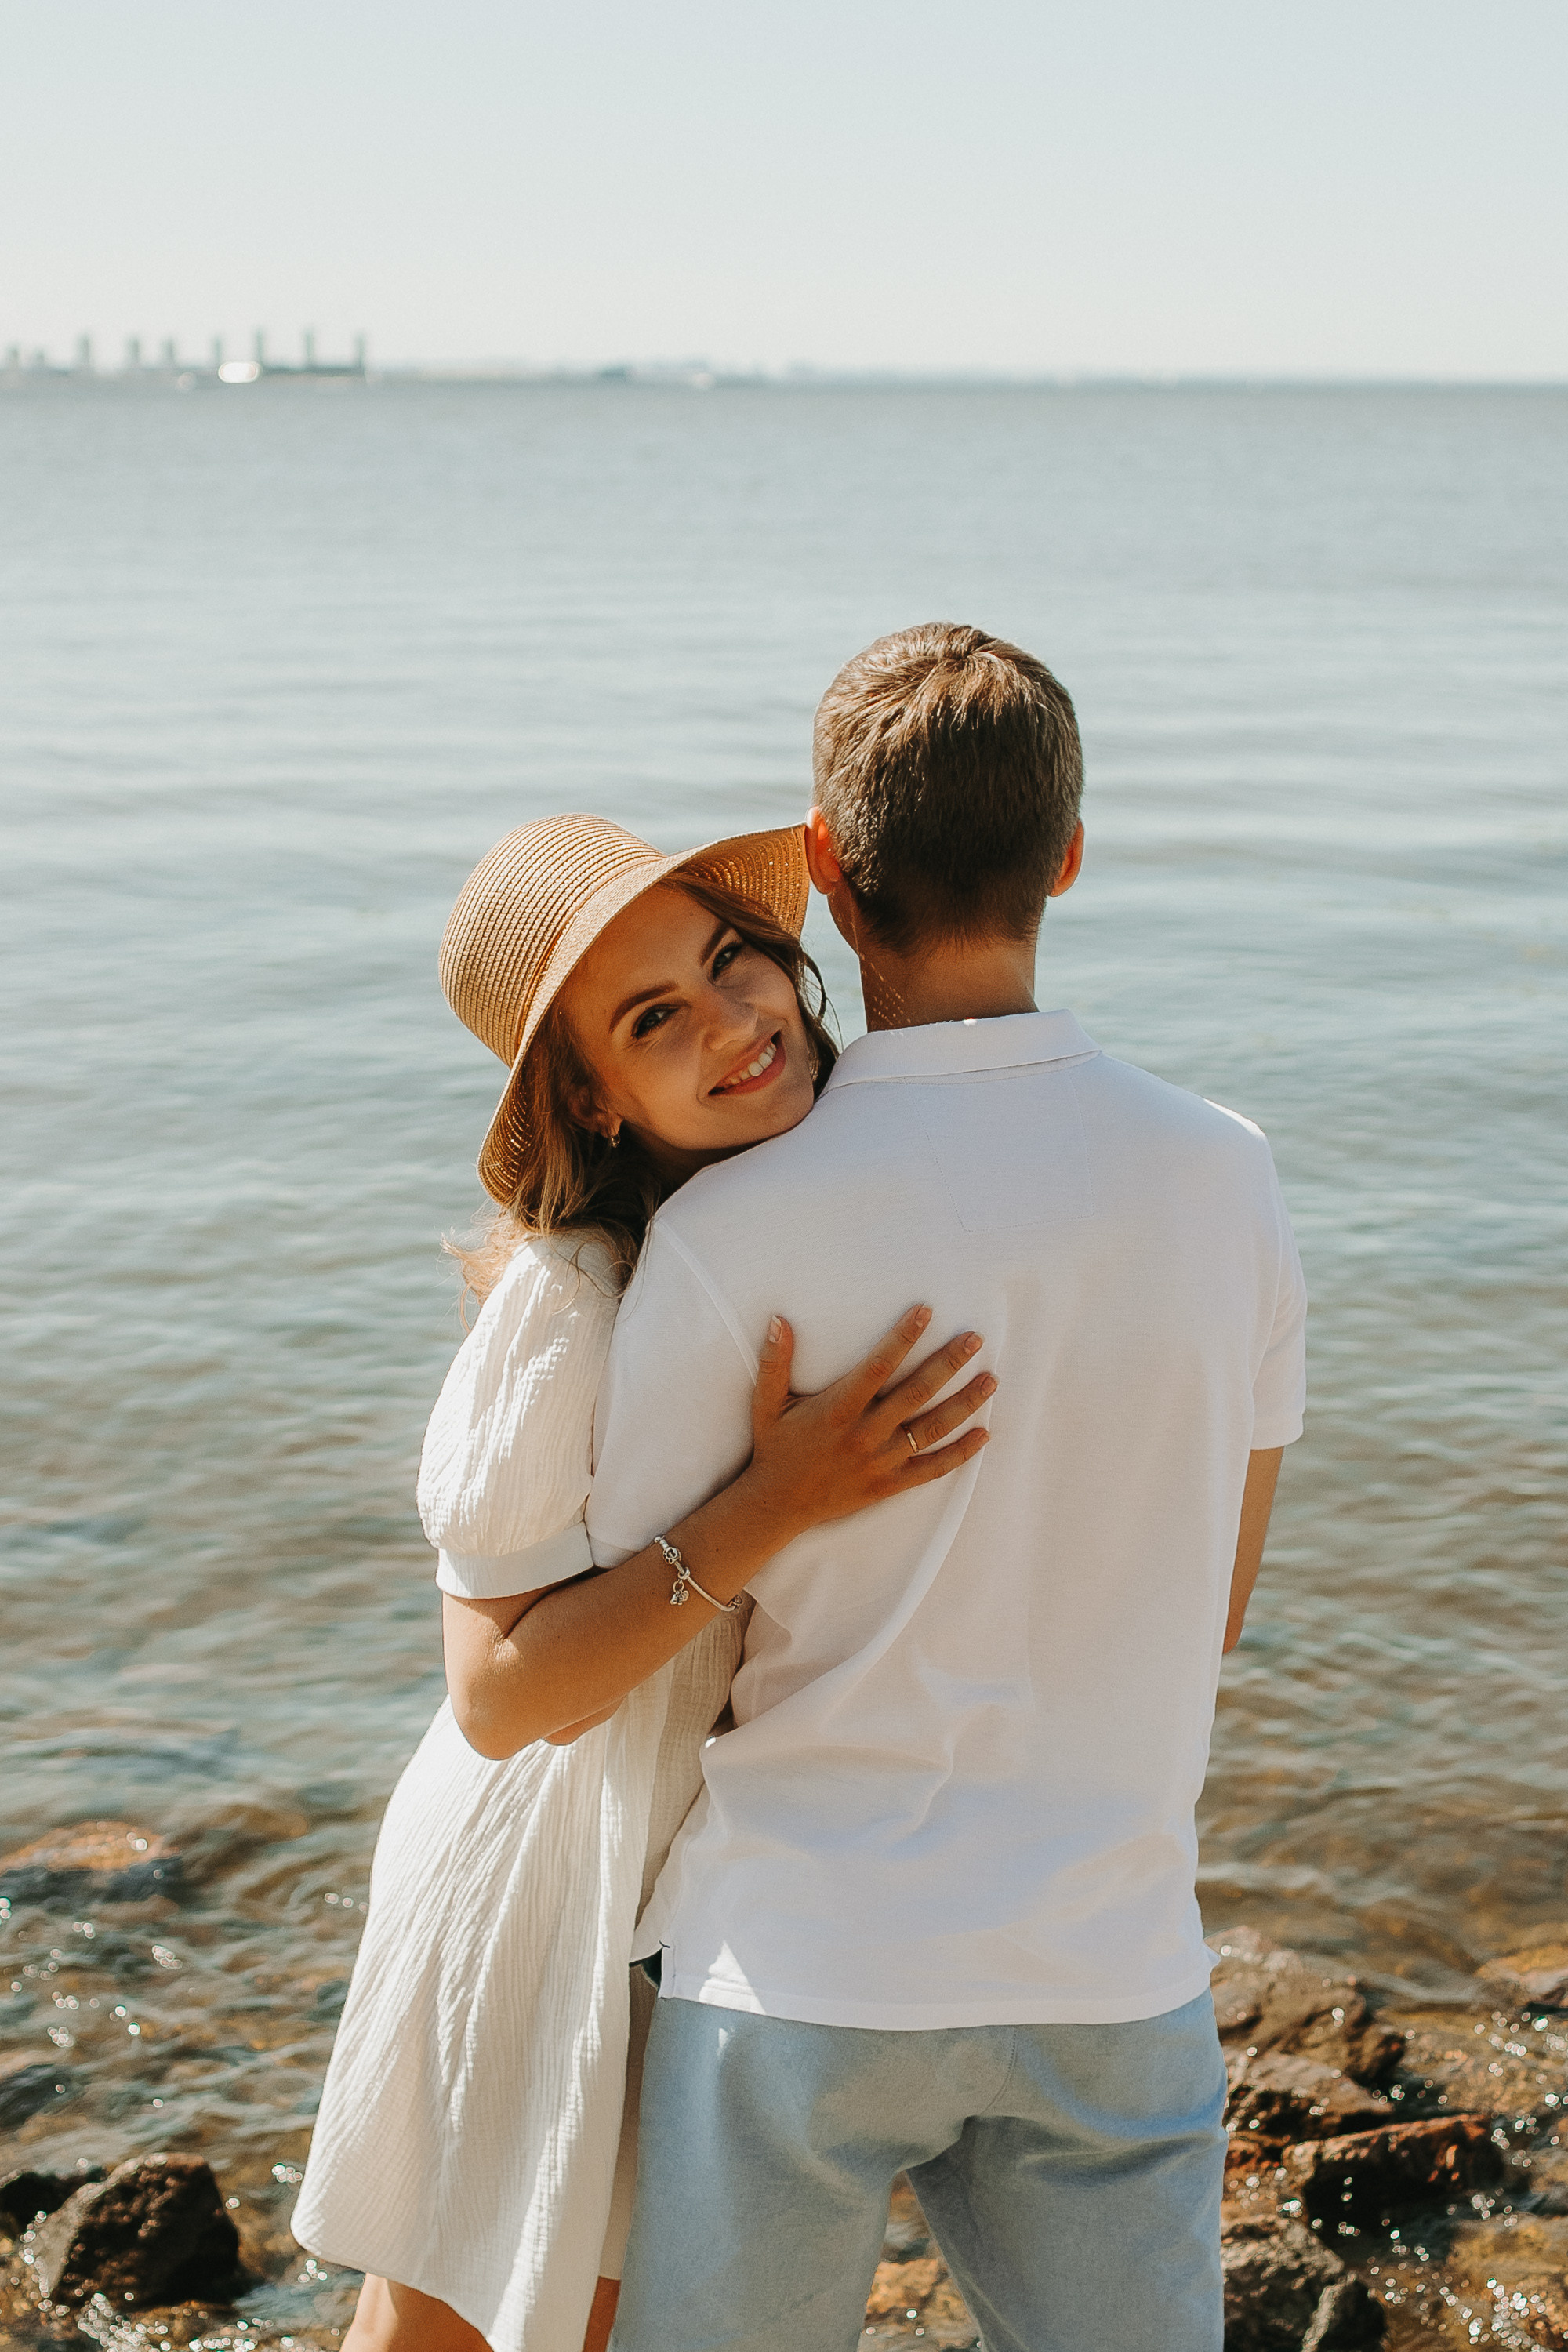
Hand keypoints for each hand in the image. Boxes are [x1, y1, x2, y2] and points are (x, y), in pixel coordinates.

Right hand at [744, 1305, 993, 1541]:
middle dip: (948, 1363)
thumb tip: (778, 1320)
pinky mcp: (889, 1485)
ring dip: (964, 1403)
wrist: (777, 1505)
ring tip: (990, 1380)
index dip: (903, 1337)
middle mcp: (864, 1434)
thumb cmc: (775, 1448)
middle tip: (975, 1339)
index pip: (878, 1366)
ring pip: (932, 1429)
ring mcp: (880, 1462)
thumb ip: (775, 1361)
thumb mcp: (767, 1403)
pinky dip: (961, 1454)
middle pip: (916, 1393)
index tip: (926, 1311)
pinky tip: (984, 1434)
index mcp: (837, 1409)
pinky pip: (932, 1469)